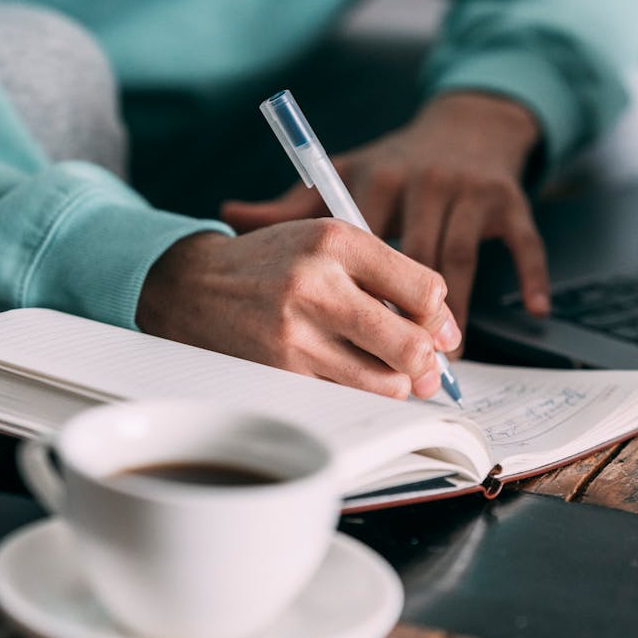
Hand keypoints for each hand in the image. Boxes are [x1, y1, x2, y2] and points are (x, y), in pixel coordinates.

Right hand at [136, 220, 461, 399]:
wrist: (191, 285)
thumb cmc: (272, 263)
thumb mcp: (325, 242)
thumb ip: (387, 274)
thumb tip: (445, 330)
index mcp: (336, 240)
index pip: (425, 290)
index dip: (441, 318)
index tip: (438, 330)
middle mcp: (316, 283)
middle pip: (411, 345)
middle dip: (427, 363)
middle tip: (424, 366)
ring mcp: (296, 333)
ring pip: (384, 382)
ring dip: (395, 384)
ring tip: (384, 371)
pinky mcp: (279, 371)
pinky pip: (345, 396)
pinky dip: (356, 393)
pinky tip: (344, 374)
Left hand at [222, 92, 549, 346]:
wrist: (466, 125)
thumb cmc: (396, 163)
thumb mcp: (342, 172)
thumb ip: (291, 202)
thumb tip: (228, 212)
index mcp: (375, 180)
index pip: (363, 248)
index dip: (360, 298)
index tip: (349, 340)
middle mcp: (421, 181)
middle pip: (414, 262)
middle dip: (410, 320)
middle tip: (407, 367)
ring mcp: (467, 190)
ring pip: (461, 259)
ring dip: (459, 313)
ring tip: (448, 358)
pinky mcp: (508, 196)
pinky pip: (523, 242)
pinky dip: (530, 275)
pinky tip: (530, 310)